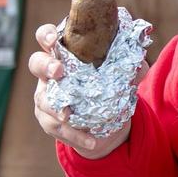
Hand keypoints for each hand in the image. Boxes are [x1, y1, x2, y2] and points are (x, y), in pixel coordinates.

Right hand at [29, 23, 147, 158]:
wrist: (105, 124)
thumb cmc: (108, 87)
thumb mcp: (122, 76)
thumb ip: (131, 67)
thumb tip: (140, 63)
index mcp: (65, 54)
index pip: (48, 37)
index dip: (46, 35)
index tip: (54, 38)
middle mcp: (50, 73)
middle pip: (36, 63)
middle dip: (45, 65)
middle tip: (58, 71)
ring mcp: (45, 96)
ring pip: (42, 99)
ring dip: (55, 107)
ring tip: (68, 115)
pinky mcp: (48, 120)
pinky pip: (56, 127)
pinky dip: (75, 135)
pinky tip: (91, 142)